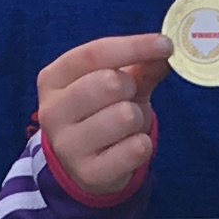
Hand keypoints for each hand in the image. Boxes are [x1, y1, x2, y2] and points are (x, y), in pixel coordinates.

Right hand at [34, 34, 168, 204]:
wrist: (84, 166)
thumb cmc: (100, 113)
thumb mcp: (116, 82)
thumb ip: (140, 65)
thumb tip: (164, 51)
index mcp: (53, 79)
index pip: (94, 53)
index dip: (133, 46)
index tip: (165, 44)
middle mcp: (53, 111)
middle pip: (110, 82)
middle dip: (131, 88)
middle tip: (128, 98)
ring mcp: (67, 145)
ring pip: (125, 116)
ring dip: (137, 120)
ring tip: (126, 126)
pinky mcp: (88, 173)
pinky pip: (135, 149)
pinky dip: (142, 145)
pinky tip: (129, 147)